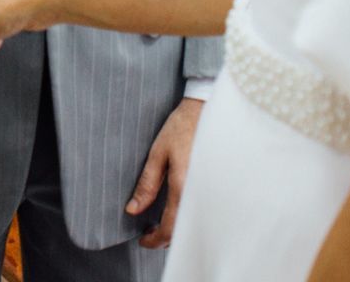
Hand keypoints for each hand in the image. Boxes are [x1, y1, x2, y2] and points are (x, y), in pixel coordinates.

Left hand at [126, 98, 202, 247]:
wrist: (207, 109)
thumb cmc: (181, 127)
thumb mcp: (158, 153)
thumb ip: (147, 184)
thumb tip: (133, 210)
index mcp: (183, 186)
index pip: (169, 227)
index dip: (154, 240)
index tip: (143, 240)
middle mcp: (200, 193)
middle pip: (184, 230)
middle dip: (166, 238)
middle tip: (149, 234)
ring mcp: (211, 190)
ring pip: (194, 222)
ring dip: (178, 228)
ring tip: (161, 223)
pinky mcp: (216, 185)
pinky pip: (203, 210)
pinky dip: (189, 216)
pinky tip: (178, 210)